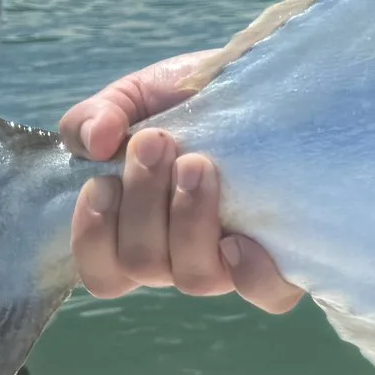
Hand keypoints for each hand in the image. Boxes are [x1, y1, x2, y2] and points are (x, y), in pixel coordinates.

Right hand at [60, 55, 303, 312]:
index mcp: (139, 229)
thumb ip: (101, 115)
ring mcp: (230, 261)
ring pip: (194, 278)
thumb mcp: (141, 95)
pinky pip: (266, 295)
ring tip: (198, 164)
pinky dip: (249, 274)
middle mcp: (180, 255)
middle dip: (143, 202)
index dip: (92, 238)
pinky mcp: (282, 259)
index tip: (102, 182)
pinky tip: (240, 238)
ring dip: (187, 219)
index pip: (103, 272)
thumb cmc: (194, 99)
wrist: (264, 79)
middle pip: (142, 264)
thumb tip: (93, 142)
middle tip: (156, 143)